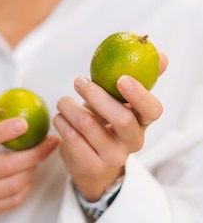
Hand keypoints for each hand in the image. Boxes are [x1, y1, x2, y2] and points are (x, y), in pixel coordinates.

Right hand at [0, 118, 58, 222]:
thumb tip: (13, 113)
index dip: (2, 132)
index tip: (24, 124)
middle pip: (4, 167)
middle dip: (33, 154)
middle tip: (50, 142)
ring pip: (12, 185)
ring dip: (32, 170)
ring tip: (40, 157)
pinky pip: (11, 201)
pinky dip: (26, 187)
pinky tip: (30, 175)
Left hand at [53, 53, 167, 200]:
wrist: (91, 163)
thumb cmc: (106, 122)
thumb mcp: (121, 102)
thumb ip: (139, 79)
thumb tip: (162, 55)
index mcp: (143, 122)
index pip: (153, 110)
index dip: (139, 95)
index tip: (121, 78)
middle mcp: (133, 142)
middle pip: (121, 119)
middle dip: (97, 96)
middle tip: (79, 81)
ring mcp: (113, 157)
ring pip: (89, 126)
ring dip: (70, 107)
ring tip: (62, 100)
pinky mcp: (91, 166)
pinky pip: (72, 140)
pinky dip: (62, 123)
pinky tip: (59, 117)